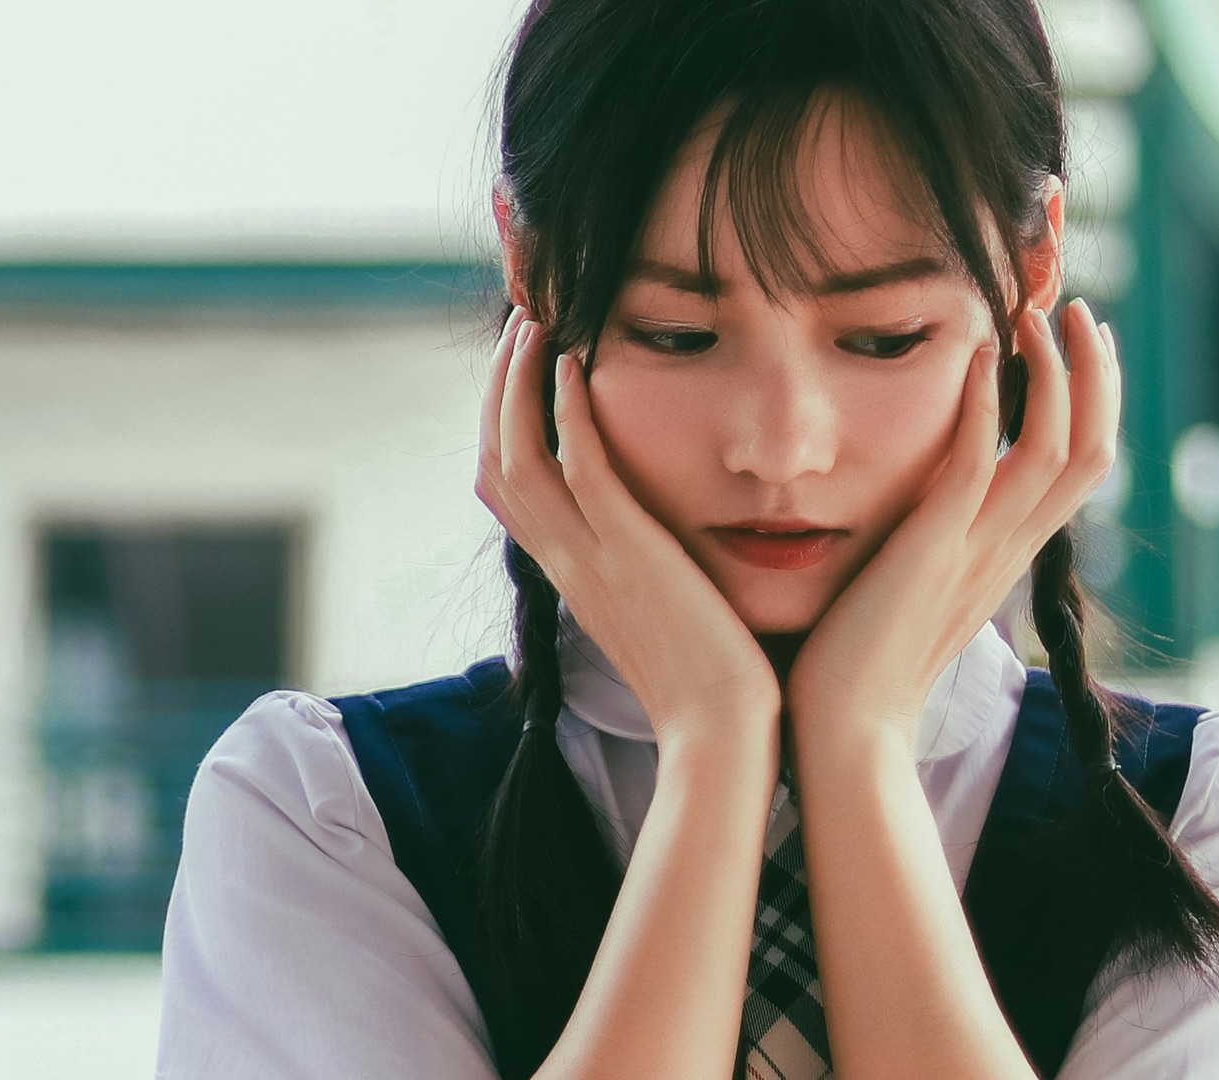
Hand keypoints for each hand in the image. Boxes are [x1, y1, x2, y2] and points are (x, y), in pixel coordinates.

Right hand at [476, 308, 782, 753]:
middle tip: (519, 323)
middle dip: (497, 386)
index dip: (502, 421)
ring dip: (519, 381)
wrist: (725, 738)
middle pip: (494, 458)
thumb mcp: (662, 614)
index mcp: (573, 575)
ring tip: (538, 321)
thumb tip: (663, 539)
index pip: (507, 486)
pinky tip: (575, 363)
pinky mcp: (629, 554)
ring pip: (518, 454)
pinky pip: (579, 469)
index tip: (523, 367)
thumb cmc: (715, 682)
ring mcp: (590, 559)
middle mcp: (566, 562)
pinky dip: (566, 413)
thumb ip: (649, 569)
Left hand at [786, 297, 1121, 756]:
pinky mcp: (934, 553)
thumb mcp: (912, 589)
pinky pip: (979, 466)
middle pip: (1093, 450)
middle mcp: (1007, 552)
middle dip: (1095, 373)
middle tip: (1076, 310)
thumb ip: (930, 544)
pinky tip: (977, 352)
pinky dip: (984, 404)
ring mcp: (977, 553)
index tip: (1078, 344)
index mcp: (1005, 559)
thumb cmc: (858, 666)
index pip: (1080, 469)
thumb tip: (921, 504)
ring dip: (1053, 373)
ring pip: (1056, 451)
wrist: (844, 735)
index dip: (1092, 402)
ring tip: (1035, 313)